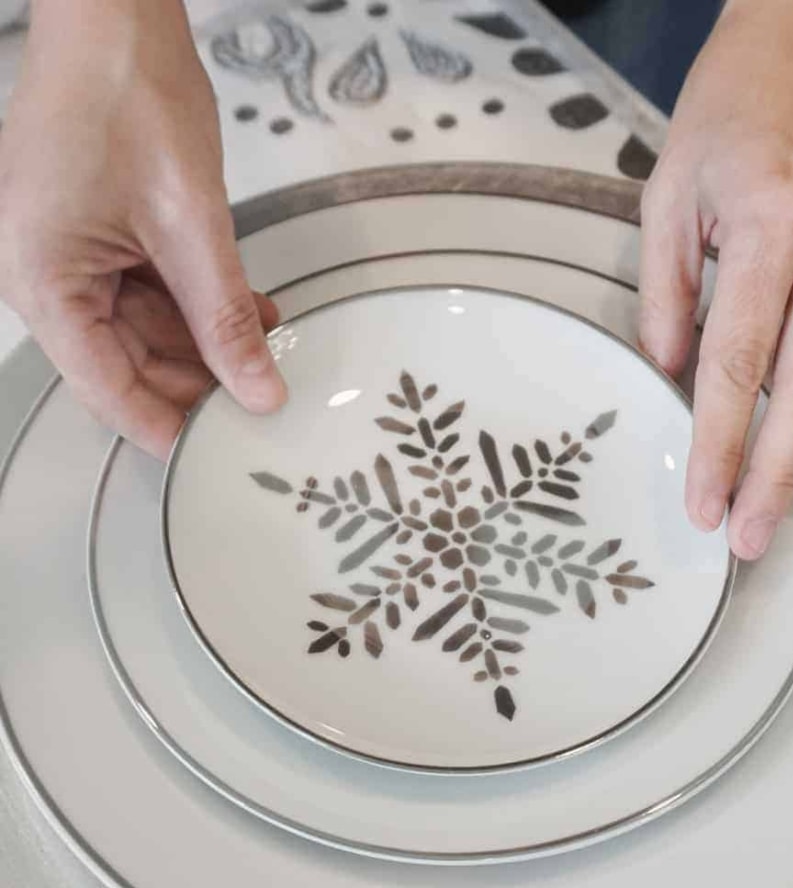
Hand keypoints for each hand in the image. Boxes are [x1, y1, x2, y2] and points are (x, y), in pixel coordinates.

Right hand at [0, 0, 285, 458]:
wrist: (112, 7)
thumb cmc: (124, 86)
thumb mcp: (192, 222)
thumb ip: (226, 315)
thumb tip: (257, 387)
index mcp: (44, 281)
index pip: (107, 389)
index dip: (167, 427)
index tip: (217, 457)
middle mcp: (46, 276)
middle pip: (128, 364)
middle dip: (199, 382)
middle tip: (262, 400)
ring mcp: (68, 254)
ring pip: (146, 331)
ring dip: (208, 342)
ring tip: (268, 347)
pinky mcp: (95, 234)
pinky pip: (149, 291)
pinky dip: (200, 303)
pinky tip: (251, 310)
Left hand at [639, 0, 792, 558]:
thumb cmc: (735, 106)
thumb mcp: (669, 191)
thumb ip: (666, 291)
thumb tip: (668, 373)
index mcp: (766, 226)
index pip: (735, 364)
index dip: (716, 442)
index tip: (702, 499)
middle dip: (772, 475)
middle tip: (745, 535)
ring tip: (785, 500)